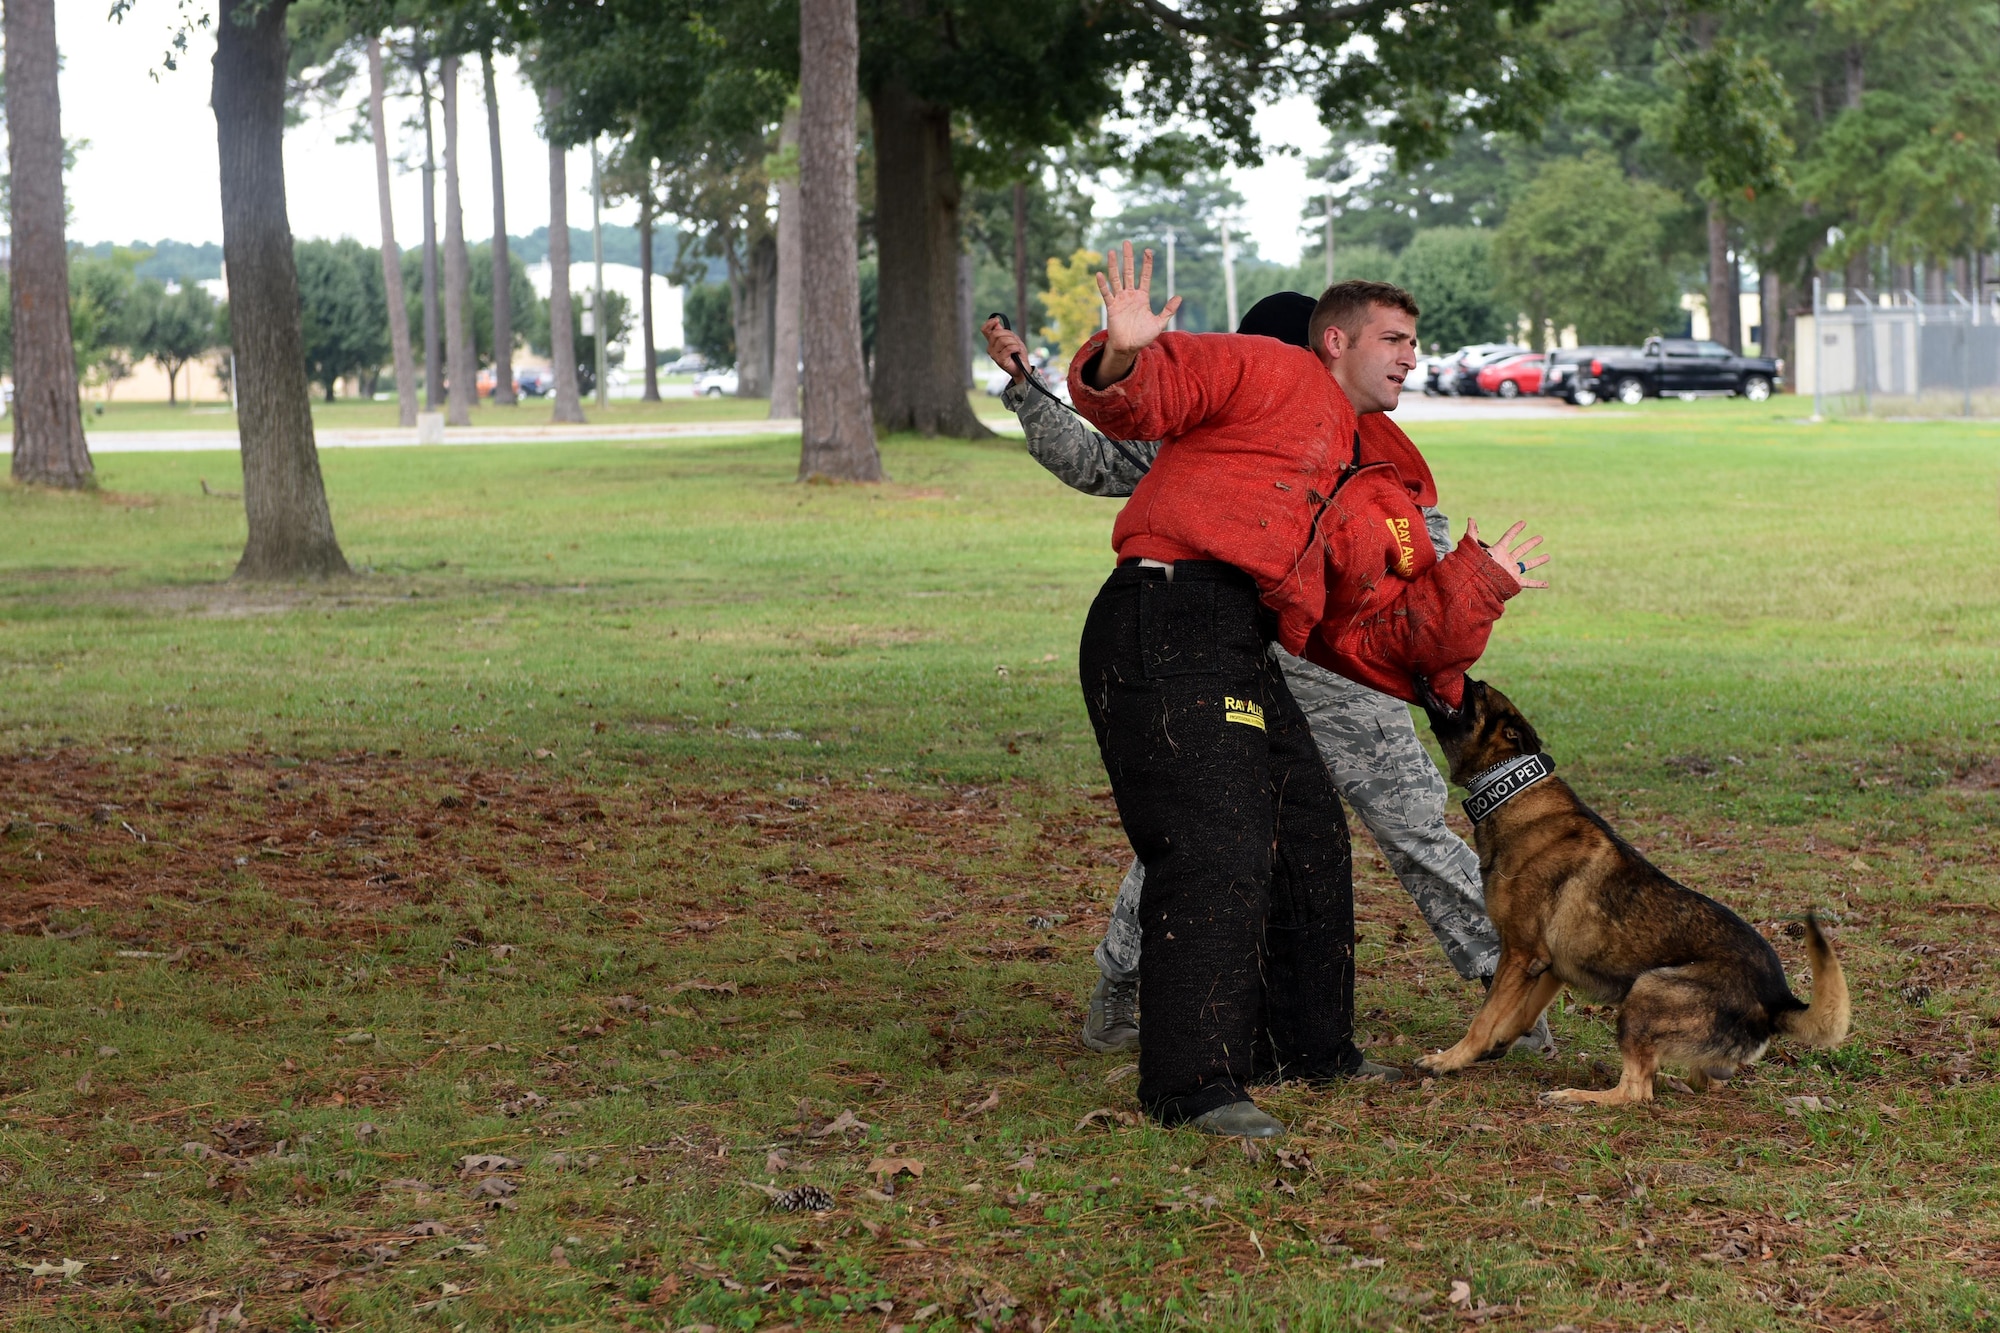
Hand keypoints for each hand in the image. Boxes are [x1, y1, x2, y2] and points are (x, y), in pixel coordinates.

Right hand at [982, 316, 1028, 382]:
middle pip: (997, 334)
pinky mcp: (1000, 360)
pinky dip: (1016, 348)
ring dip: (1014, 343)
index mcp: (992, 342)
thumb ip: (1004, 332)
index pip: (985, 330)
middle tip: (1015, 342)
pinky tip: (1017, 351)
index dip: (989, 323)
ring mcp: (994, 355)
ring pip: (1004, 341)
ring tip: (1017, 348)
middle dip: (1009, 335)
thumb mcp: (1012, 339)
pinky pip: (1009, 348)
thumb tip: (996, 323)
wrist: (1023, 368)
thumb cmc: (1017, 354)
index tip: (997, 320)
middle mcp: (990, 348)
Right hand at [1087, 240, 1181, 388]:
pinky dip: (1103, 285)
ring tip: (1112, 251)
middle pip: (1128, 272)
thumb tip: (1179, 297)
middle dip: (1128, 258)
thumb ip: (1168, 310)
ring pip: (1116, 279)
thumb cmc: (1143, 336)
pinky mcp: (1112, 308)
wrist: (1129, 348)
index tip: (1148, 251)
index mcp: (1142, 297)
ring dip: (1114, 265)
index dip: (1146, 264)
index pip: (1144, 276)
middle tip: (1127, 242)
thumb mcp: (1159, 323)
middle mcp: (1130, 295)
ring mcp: (1120, 300)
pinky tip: (1099, 274)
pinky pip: (1106, 294)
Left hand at [1468, 518, 1548, 590]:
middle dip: (1531, 544)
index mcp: (1498, 551)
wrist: (1475, 583)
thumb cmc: (1473, 566)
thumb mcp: (1472, 548)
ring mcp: (1511, 571)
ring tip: (1548, 556)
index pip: (1508, 537)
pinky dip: (1538, 584)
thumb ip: (1471, 533)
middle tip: (1541, 537)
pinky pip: (1529, 583)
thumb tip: (1470, 518)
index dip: (1515, 530)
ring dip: (1538, 561)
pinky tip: (1547, 584)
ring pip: (1528, 564)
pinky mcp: (1514, 582)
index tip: (1523, 522)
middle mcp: (1506, 560)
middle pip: (1522, 550)